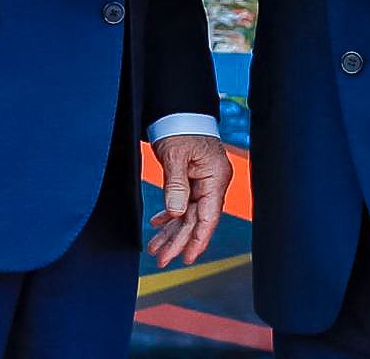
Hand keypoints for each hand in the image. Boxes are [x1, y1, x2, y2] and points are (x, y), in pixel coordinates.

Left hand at [147, 131, 230, 266]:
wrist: (178, 110)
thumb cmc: (180, 127)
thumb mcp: (176, 155)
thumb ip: (176, 185)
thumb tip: (177, 213)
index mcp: (215, 177)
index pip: (209, 216)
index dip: (198, 239)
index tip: (186, 257)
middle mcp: (212, 183)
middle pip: (196, 220)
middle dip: (178, 241)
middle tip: (161, 259)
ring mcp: (202, 182)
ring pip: (188, 215)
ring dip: (172, 232)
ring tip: (155, 249)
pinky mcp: (191, 180)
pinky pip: (182, 204)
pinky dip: (170, 216)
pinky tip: (158, 225)